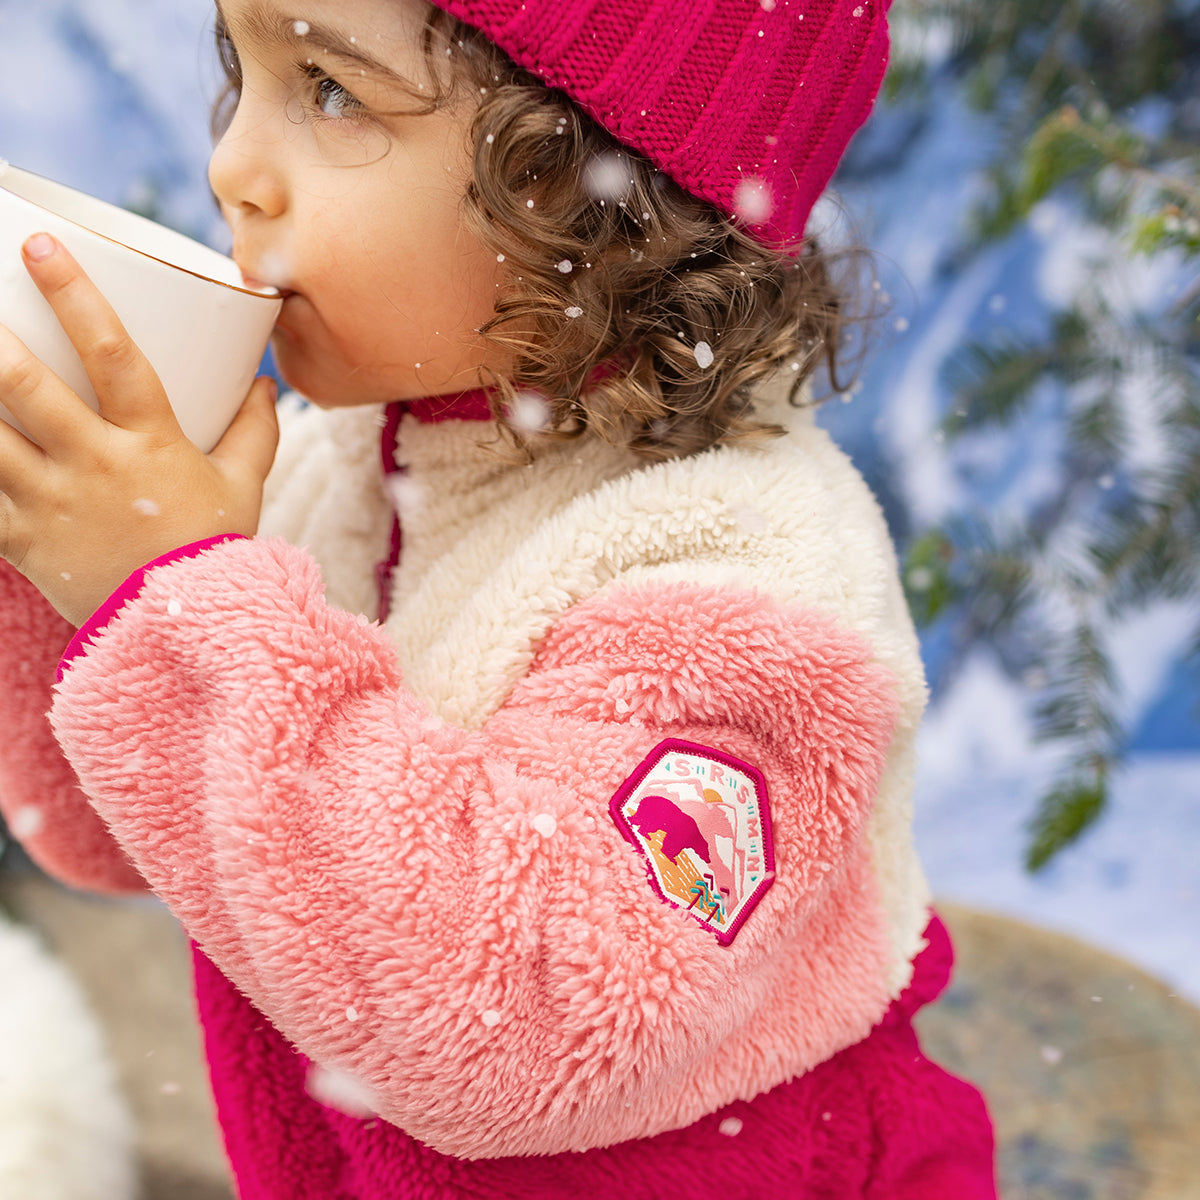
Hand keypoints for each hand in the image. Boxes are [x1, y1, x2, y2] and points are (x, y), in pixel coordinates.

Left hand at [0, 233, 278, 626]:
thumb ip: (255, 429)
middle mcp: (95, 465)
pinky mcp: (22, 539)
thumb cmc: (213, 548)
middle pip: (27, 387)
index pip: (113, 354)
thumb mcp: (244, 484)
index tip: (39, 245)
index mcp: (152, 443)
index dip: (76, 295)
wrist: (183, 627)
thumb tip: (261, 379)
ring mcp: (52, 503)